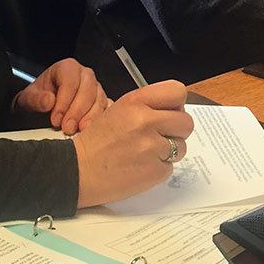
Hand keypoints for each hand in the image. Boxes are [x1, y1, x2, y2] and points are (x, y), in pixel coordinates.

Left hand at [12, 58, 108, 135]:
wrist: (44, 105)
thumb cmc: (39, 98)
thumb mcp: (29, 98)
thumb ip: (36, 99)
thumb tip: (49, 101)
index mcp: (67, 68)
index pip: (70, 82)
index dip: (64, 102)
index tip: (56, 119)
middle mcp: (84, 75)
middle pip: (88, 90)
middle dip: (77, 111)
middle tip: (67, 128)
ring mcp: (96, 88)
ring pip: (99, 100)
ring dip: (90, 117)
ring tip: (79, 131)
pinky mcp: (102, 100)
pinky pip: (108, 108)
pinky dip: (103, 119)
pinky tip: (94, 129)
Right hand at [73, 80, 194, 207]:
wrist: (77, 171)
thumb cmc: (96, 142)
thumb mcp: (118, 110)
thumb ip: (146, 107)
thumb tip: (174, 111)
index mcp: (136, 102)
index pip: (177, 92)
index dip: (177, 105)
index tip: (169, 113)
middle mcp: (145, 121)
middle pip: (186, 122)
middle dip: (177, 131)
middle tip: (160, 138)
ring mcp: (151, 147)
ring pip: (181, 147)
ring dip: (168, 152)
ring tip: (145, 154)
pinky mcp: (154, 171)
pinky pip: (170, 168)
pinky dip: (158, 169)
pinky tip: (139, 168)